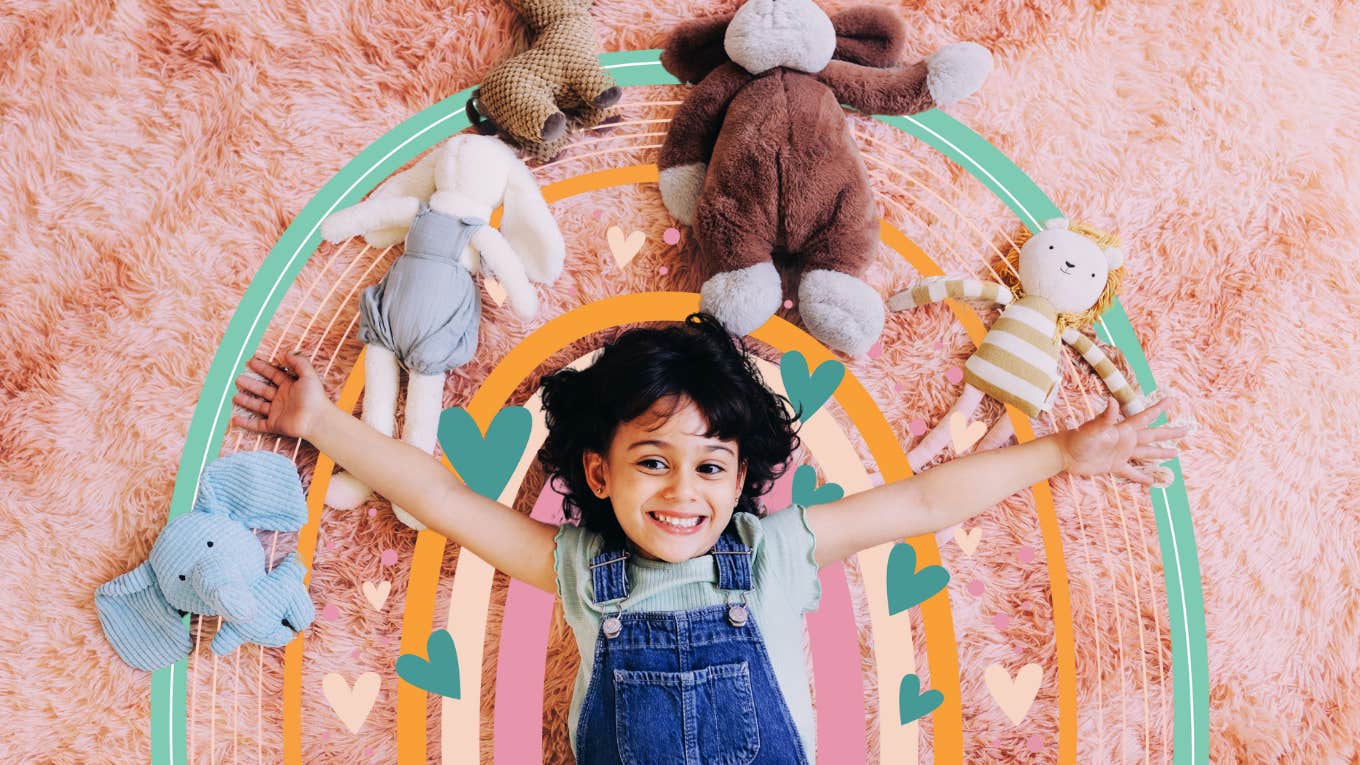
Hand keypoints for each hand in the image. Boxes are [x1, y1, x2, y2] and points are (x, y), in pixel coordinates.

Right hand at [231, 352, 329, 439]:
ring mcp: (278, 413)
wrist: (317, 420)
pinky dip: (246, 423)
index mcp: (290, 386)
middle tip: (237, 378)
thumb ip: (299, 362)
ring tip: (234, 396)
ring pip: (258, 406)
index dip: (263, 368)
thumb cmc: (314, 397)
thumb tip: (286, 353)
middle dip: (250, 384)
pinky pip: (258, 425)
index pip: (274, 375)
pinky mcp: (275, 425)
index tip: (250, 361)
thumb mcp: (308, 375)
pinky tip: (235, 419)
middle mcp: (283, 399)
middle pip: (263, 390)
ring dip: (246, 401)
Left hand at [1058, 397, 1187, 484]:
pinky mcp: (1114, 466)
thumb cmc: (1078, 438)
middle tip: (1186, 429)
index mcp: (1123, 429)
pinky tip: (1153, 481)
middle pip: (1152, 435)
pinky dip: (1142, 477)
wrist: (1066, 454)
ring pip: (1146, 453)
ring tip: (1176, 453)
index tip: (1170, 400)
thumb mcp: (1094, 428)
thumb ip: (1106, 417)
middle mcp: (1125, 440)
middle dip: (1169, 433)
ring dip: (1160, 453)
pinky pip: (1132, 472)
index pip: (1144, 417)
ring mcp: (1121, 453)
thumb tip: (1112, 400)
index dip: (1157, 409)